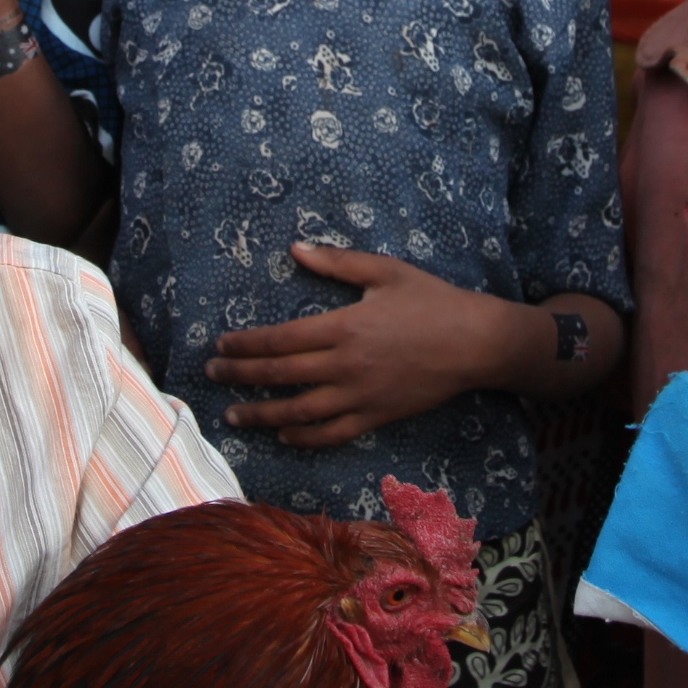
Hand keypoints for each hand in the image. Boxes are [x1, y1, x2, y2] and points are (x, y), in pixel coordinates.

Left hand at [203, 245, 517, 445]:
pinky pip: (332, 433)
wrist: (474, 343)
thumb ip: (336, 262)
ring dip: (262, 414)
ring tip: (234, 415)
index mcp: (344, 327)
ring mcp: (360, 396)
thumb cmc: (431, 300)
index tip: (221, 347)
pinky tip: (284, 434)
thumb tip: (294, 249)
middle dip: (241, 376)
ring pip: (300, 411)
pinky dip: (304, 437)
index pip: (280, 340)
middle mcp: (346, 365)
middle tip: (212, 377)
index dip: (246, 346)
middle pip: (281, 375)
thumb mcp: (385, 271)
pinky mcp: (376, 416)